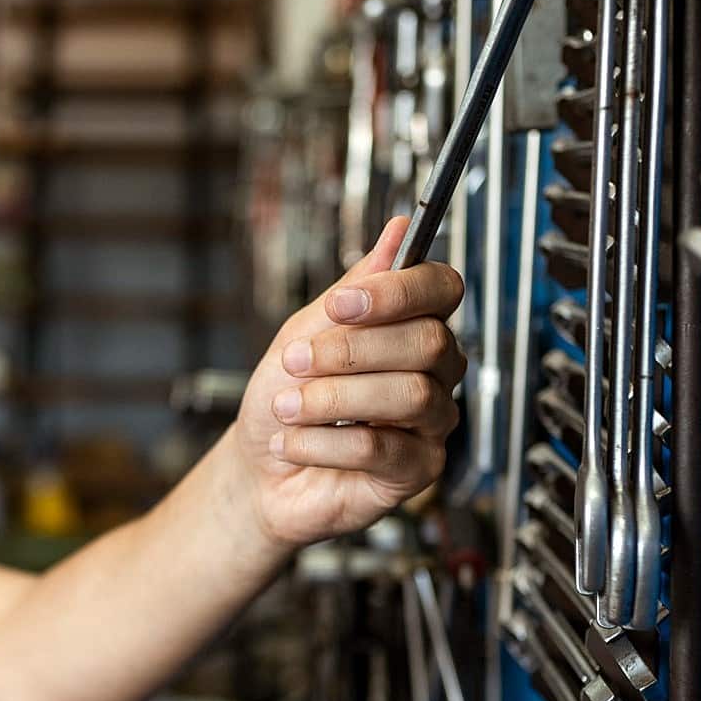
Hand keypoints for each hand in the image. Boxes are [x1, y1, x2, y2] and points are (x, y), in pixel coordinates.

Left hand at [229, 216, 466, 550]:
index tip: (342, 304)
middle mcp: (433, 371)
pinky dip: (325, 444)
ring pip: (409, 395)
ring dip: (332, 399)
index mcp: (411, 326)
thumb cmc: (285, 398)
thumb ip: (353, 287)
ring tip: (287, 407)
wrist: (259, 469)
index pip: (441, 289)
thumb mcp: (305, 332)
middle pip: (427, 341)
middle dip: (350, 350)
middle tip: (296, 361)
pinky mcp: (418, 470)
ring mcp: (431, 422)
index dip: (398, 292)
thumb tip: (397, 230)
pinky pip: (384, 448)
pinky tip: (294, 442)